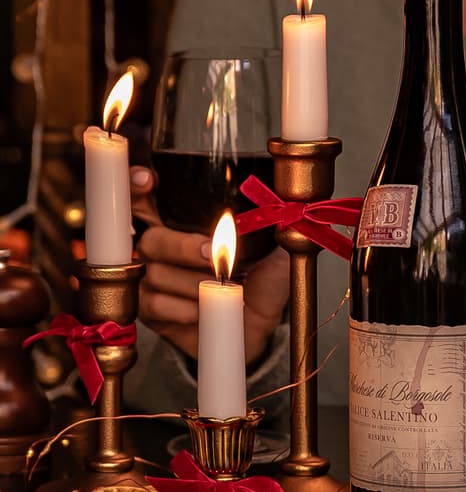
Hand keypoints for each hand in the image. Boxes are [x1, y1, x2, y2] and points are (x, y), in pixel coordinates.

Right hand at [130, 166, 288, 363]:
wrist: (254, 328)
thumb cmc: (258, 286)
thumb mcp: (272, 252)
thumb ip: (272, 228)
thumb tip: (284, 207)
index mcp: (183, 224)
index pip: (144, 197)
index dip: (137, 187)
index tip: (149, 181)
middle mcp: (160, 249)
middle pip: (152, 239)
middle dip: (184, 248)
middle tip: (214, 257)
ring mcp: (150, 280)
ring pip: (157, 275)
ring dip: (196, 286)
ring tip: (221, 292)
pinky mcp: (148, 311)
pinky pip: (156, 304)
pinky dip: (186, 308)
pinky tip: (204, 311)